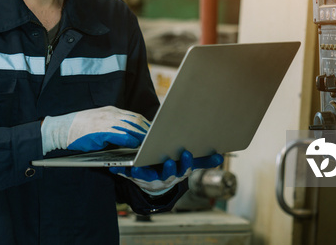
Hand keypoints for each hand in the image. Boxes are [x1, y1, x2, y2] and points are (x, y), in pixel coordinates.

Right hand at [41, 106, 149, 153]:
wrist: (61, 129)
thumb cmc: (79, 128)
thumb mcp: (98, 121)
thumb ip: (112, 125)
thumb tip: (126, 134)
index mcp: (111, 111)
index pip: (133, 116)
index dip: (145, 123)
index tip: (153, 130)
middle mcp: (110, 114)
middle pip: (135, 120)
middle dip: (147, 129)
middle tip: (157, 137)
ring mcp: (106, 122)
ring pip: (130, 127)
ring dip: (141, 135)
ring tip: (150, 143)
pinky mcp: (101, 131)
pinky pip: (120, 135)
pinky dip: (130, 140)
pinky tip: (135, 145)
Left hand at [109, 150, 223, 195]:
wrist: (152, 182)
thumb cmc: (171, 167)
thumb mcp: (186, 164)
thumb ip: (202, 161)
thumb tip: (220, 157)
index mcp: (176, 173)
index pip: (183, 170)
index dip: (184, 163)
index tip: (185, 153)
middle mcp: (162, 178)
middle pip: (166, 175)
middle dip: (167, 169)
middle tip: (167, 161)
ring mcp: (148, 178)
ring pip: (145, 176)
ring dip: (140, 172)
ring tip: (136, 167)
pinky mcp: (133, 177)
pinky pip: (126, 174)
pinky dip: (120, 171)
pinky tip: (115, 166)